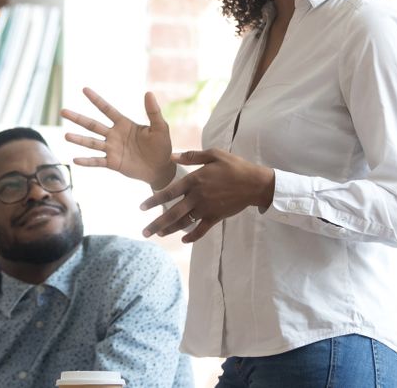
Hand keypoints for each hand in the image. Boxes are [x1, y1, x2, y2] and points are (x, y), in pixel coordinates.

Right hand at [61, 88, 174, 188]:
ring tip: (66, 136)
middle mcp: (114, 135)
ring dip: (79, 139)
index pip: (107, 109)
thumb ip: (153, 112)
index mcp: (124, 124)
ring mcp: (112, 149)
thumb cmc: (162, 146)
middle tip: (63, 111)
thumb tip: (148, 93)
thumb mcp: (160, 127)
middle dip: (78, 118)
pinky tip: (75, 160)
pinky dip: (87, 161)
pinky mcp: (113, 163)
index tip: (84, 89)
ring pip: (92, 143)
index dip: (96, 99)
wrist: (161, 168)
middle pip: (93, 125)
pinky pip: (97, 161)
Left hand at [139, 148, 274, 242]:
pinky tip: (183, 240)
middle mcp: (197, 197)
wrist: (255, 183)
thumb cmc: (234, 166)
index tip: (142, 208)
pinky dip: (192, 236)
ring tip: (158, 235)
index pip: (169, 193)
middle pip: (172, 213)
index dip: (154, 201)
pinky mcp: (216, 217)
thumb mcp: (214, 154)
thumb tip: (172, 156)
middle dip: (157, 224)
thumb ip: (192, 156)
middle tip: (144, 233)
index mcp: (194, 180)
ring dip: (170, 230)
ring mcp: (206, 209)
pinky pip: (201, 230)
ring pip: (184, 223)